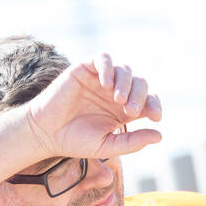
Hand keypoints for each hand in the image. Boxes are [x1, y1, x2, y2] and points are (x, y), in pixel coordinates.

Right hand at [23, 53, 162, 160]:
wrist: (46, 133)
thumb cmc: (75, 141)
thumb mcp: (107, 146)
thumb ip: (133, 142)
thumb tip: (159, 135)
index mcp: (123, 110)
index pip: (148, 101)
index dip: (154, 105)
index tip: (155, 117)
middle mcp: (115, 92)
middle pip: (140, 84)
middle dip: (140, 96)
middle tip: (130, 111)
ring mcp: (101, 79)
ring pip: (124, 70)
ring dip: (125, 84)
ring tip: (117, 100)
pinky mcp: (85, 69)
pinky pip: (103, 59)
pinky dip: (108, 68)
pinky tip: (106, 85)